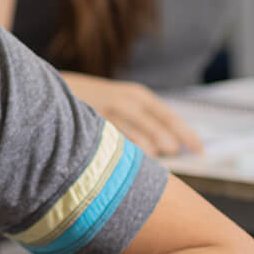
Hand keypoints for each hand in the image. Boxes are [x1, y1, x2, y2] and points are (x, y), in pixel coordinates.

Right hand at [66, 73, 201, 156]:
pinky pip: (117, 146)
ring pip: (138, 141)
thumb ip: (144, 122)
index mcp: (138, 96)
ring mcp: (109, 113)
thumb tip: (168, 147)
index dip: (187, 134)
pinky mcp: (93, 125)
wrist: (52, 91)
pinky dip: (127, 155)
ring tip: (149, 159)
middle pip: (158, 130)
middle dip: (169, 146)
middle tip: (173, 156)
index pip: (170, 117)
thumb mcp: (122, 103)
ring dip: (148, 154)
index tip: (201, 150)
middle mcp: (127, 102)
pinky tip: (127, 162)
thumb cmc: (94, 102)